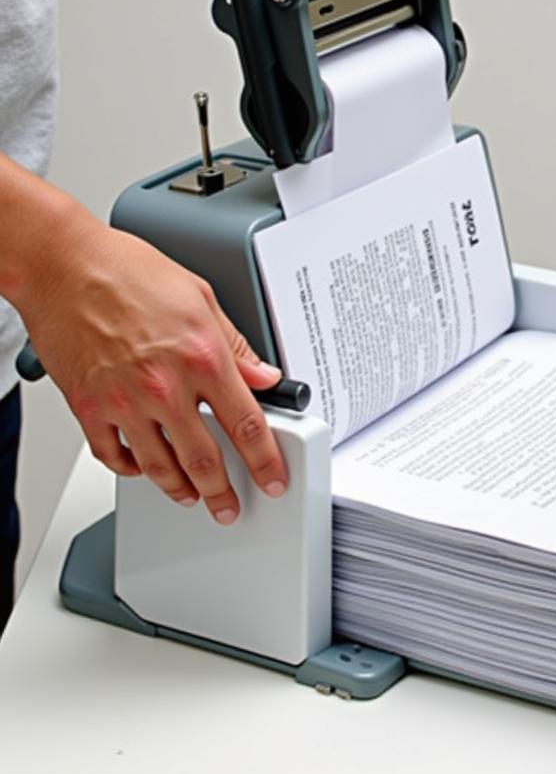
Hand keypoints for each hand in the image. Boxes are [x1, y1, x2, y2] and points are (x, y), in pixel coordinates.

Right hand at [19, 215, 288, 523]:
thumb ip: (236, 346)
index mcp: (203, 358)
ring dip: (180, 489)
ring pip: (160, 466)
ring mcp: (125, 402)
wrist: (65, 265)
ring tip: (192, 498)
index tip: (273, 479)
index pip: (248, 425)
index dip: (266, 461)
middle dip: (222, 493)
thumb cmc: (129, 271)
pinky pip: (113, 454)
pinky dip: (130, 469)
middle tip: (231, 507)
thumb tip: (263, 375)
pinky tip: (142, 470)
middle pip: (205, 459)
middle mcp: (166, 387)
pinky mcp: (88, 408)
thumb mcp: (202, 299)